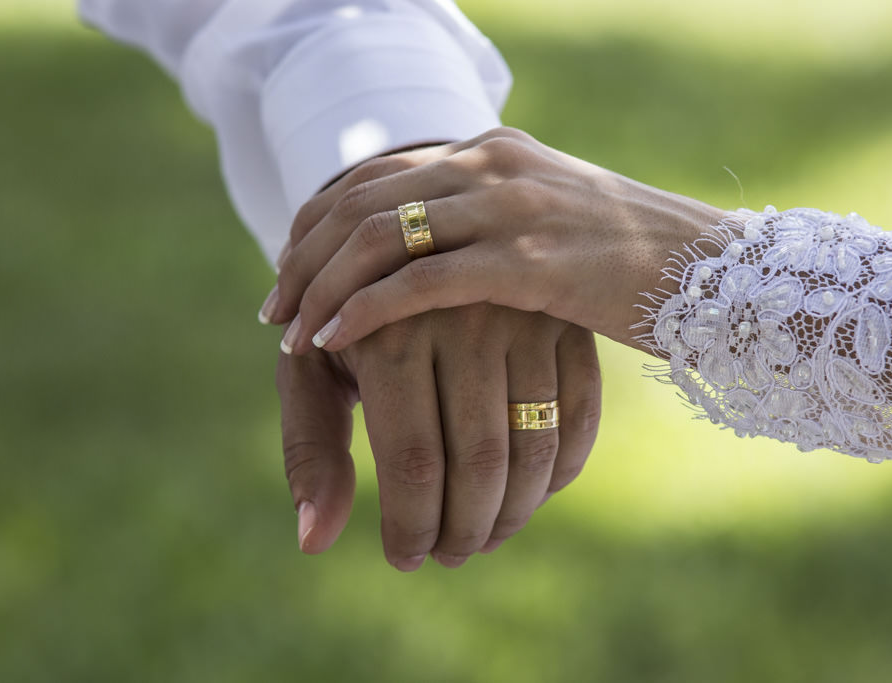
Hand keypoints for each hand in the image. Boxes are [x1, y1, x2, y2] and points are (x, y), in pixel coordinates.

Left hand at [265, 127, 723, 354]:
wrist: (711, 272)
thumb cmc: (626, 260)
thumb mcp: (546, 221)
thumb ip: (487, 220)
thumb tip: (430, 248)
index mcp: (489, 150)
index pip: (371, 175)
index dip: (314, 224)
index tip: (288, 276)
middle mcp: (490, 163)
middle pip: (359, 201)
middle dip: (303, 260)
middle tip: (272, 314)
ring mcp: (509, 206)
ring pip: (379, 236)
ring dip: (322, 287)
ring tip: (292, 335)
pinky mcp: (529, 260)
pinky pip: (422, 281)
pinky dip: (367, 310)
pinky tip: (335, 341)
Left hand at [277, 307, 601, 569]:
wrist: (405, 239)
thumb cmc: (348, 320)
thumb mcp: (313, 371)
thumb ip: (311, 451)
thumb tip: (313, 541)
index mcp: (389, 333)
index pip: (411, 463)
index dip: (411, 527)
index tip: (405, 558)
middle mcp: (461, 318)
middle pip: (478, 462)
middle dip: (464, 530)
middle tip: (450, 556)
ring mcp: (522, 315)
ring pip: (533, 446)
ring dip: (515, 513)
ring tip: (486, 536)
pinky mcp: (564, 319)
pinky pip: (579, 414)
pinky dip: (562, 470)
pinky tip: (533, 495)